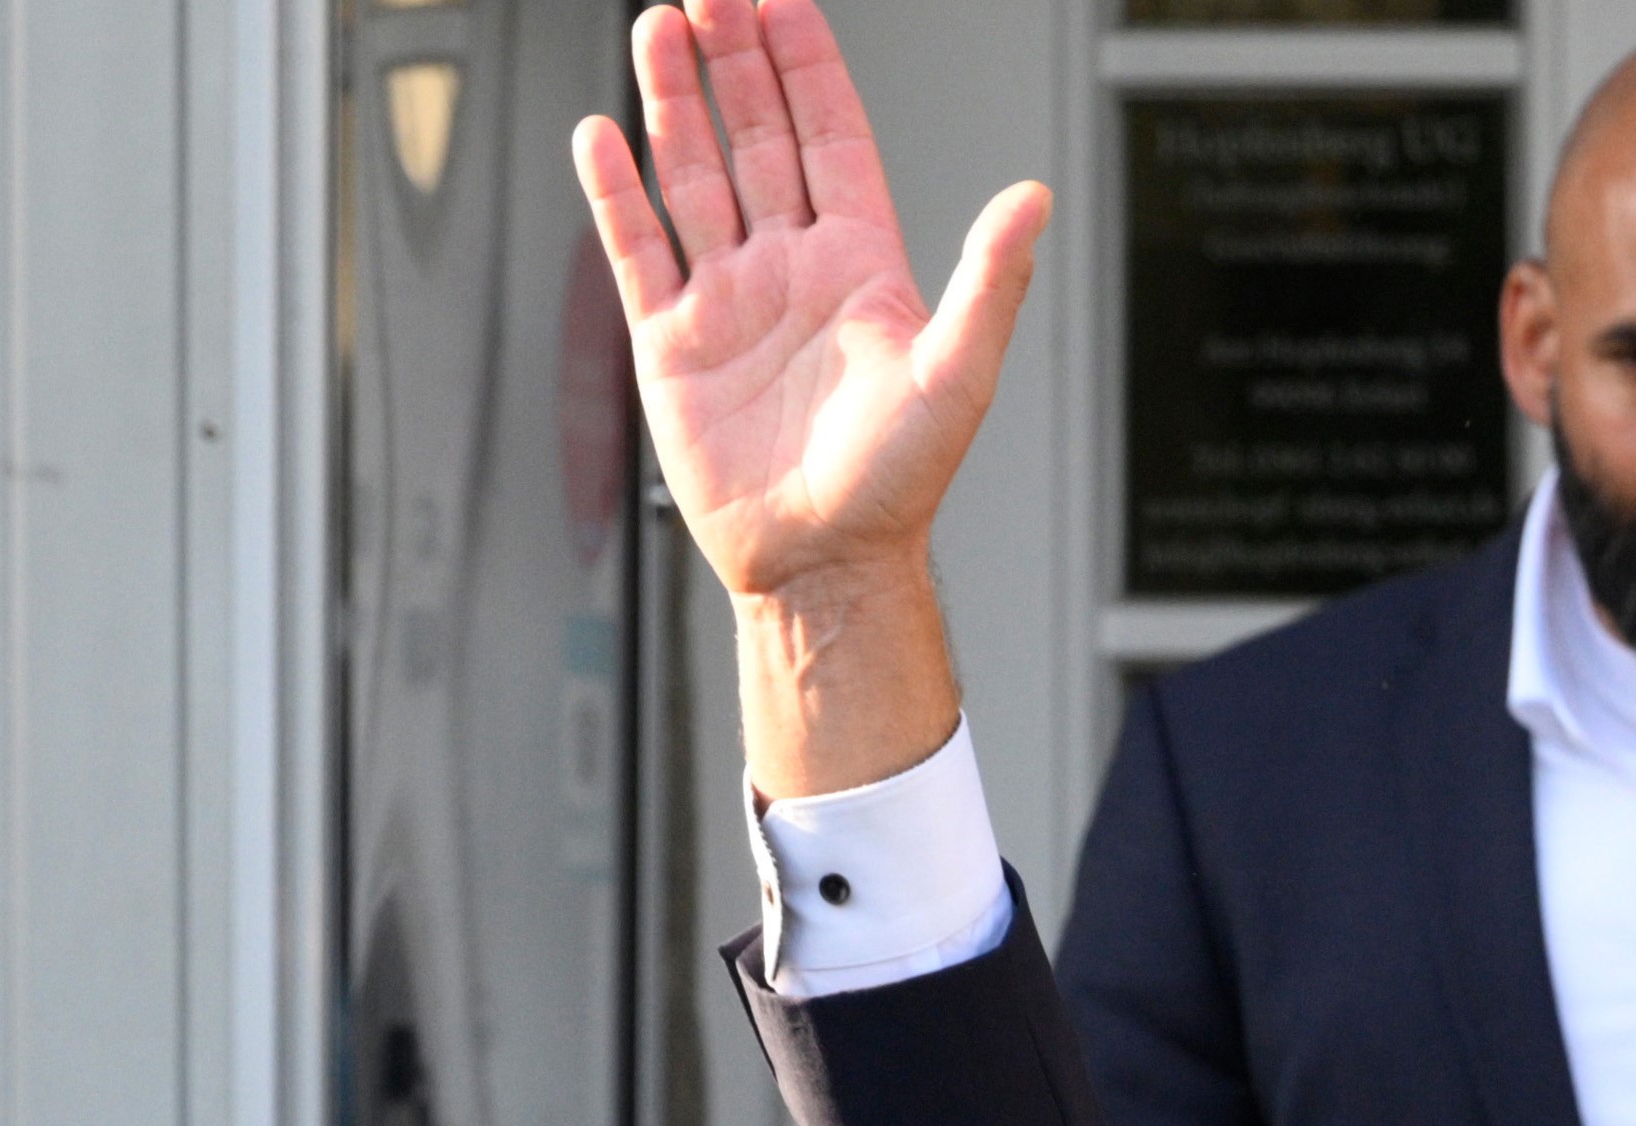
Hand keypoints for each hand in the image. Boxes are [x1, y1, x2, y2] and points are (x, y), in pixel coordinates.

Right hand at [571, 0, 1046, 792]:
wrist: (823, 561)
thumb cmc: (898, 483)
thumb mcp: (960, 373)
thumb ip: (990, 279)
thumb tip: (1034, 198)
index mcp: (860, 262)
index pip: (829, 136)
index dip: (805, 66)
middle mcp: (791, 267)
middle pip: (755, 136)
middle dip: (732, 60)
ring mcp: (728, 297)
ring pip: (694, 174)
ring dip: (675, 102)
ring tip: (657, 26)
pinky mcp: (673, 339)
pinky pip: (638, 249)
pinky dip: (617, 192)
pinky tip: (601, 134)